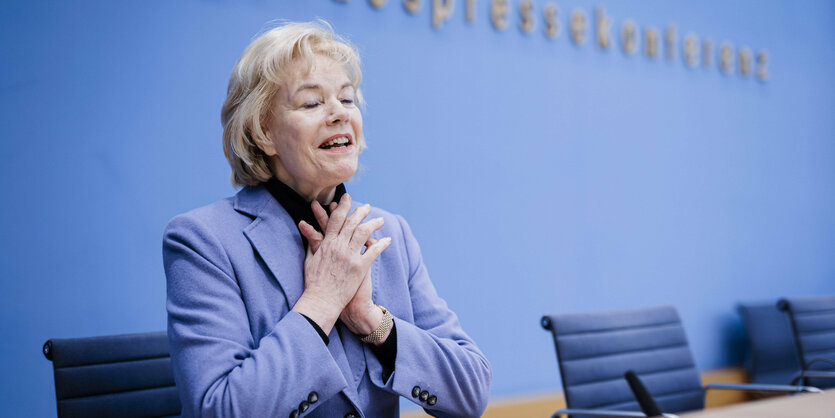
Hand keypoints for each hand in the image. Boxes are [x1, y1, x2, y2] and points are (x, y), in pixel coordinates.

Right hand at [292, 194, 389, 334]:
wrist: (321, 300)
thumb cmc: (313, 282)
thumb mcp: (309, 259)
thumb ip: (312, 242)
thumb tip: (305, 227)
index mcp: (326, 243)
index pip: (336, 219)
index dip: (342, 207)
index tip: (347, 198)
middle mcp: (339, 246)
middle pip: (352, 223)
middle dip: (361, 212)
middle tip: (367, 207)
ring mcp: (350, 256)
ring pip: (364, 233)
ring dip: (373, 224)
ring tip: (380, 220)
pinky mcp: (360, 267)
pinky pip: (373, 251)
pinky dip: (382, 244)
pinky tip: (387, 240)